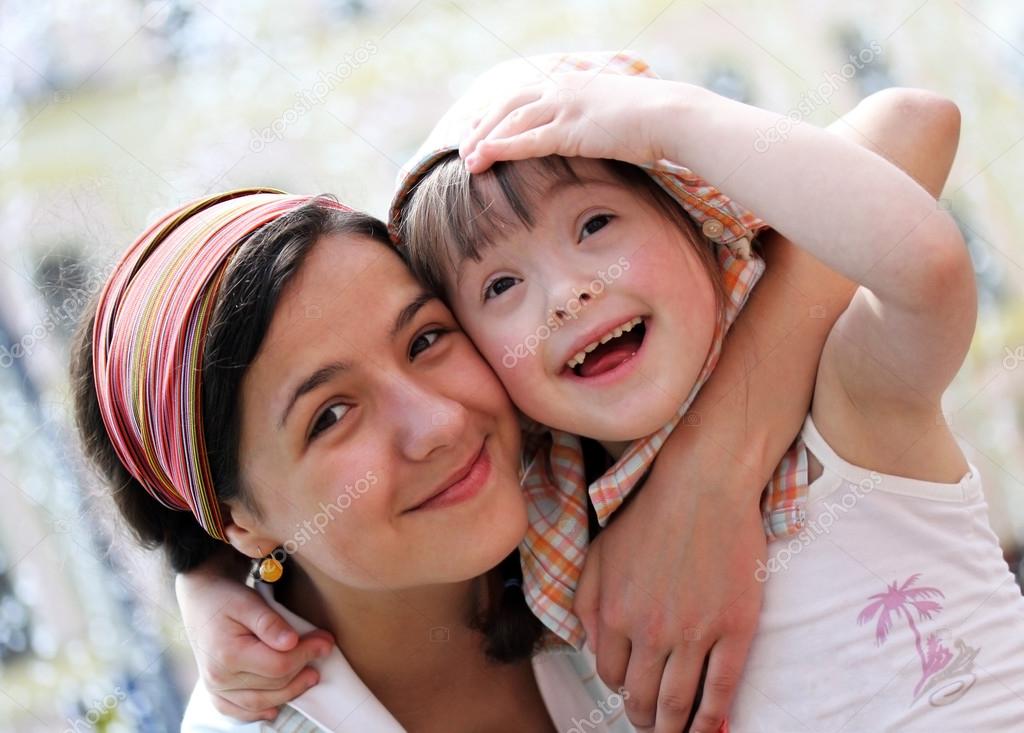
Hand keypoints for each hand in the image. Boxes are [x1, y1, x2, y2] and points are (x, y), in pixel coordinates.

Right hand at [176, 567, 333, 720]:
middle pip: (273, 684)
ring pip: (261, 701)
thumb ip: (270, 623)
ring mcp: (216, 687)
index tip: (326, 642)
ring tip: (310, 676)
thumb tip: (291, 643)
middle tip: (323, 651)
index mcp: (228, 654)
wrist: (201, 599)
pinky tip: (275, 707)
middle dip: (303, 668)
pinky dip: (259, 711)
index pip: (278, 665)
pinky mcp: (216, 691)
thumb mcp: (248, 601)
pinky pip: (239, 711)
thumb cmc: (225, 597)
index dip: (307, 654)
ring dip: (290, 692)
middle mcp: (219, 677)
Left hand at [459, 72, 683, 172]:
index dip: (495, 112)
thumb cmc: (651, 120)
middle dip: (482, 127)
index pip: (522, 94)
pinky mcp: (572, 129)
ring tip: (468, 161)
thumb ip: (592, 120)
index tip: (477, 127)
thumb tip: (589, 135)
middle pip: (509, 105)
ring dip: (486, 141)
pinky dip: (504, 148)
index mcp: (572, 84)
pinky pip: (529, 139)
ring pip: (512, 121)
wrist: (671, 116)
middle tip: (463, 148)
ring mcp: (566, 106)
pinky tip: (486, 158)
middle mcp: (563, 90)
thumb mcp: (614, 115)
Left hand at [574, 477, 764, 732]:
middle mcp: (651, 631)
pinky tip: (710, 728)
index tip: (631, 691)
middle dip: (644, 720)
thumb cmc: (649, 514)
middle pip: (643, 697)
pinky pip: (722, 688)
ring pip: (679, 701)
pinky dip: (714, 717)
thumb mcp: (599, 554)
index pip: (611, 674)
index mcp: (615, 614)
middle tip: (650, 725)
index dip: (621, 687)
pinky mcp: (735, 628)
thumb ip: (587, 604)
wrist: (703, 486)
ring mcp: (695, 633)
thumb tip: (591, 649)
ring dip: (674, 727)